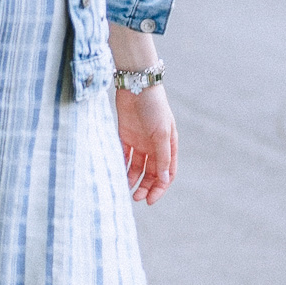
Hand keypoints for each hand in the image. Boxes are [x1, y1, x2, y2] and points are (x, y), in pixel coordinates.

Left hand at [114, 83, 177, 204]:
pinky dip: (121, 166)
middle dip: (145, 187)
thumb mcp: (161, 132)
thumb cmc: (154, 107)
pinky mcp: (125, 135)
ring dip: (132, 179)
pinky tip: (117, 174)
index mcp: (168, 146)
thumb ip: (162, 156)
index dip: (160, 188)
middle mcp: (154, 146)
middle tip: (136, 198)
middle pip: (151, 173)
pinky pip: (123, 155)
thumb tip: (163, 179)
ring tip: (126, 189)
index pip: (166, 173)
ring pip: (137, 167)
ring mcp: (140, 141)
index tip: (150, 200)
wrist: (136, 84)